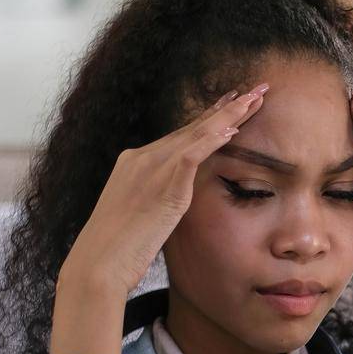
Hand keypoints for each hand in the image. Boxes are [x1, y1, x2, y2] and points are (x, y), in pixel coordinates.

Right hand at [61, 85, 267, 297]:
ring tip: (255, 99)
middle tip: (255, 90)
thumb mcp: (138, 213)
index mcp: (135, 162)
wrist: (97, 263)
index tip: (232, 104)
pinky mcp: (162, 187)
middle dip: (227, 108)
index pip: (181, 135)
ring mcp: (151, 169)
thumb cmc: (117, 247)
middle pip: (193, 128)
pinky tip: (232, 130)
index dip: (210, 119)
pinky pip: (191, 156)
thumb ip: (157, 197)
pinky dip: (211, 141)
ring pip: (197, 134)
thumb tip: (173, 199)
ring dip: (229, 116)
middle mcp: (142, 158)